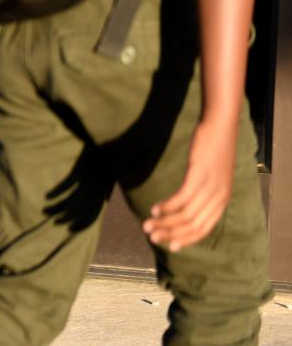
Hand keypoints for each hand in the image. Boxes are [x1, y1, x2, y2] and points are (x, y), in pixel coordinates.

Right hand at [142, 117, 236, 251]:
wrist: (221, 125)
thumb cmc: (214, 147)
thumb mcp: (214, 174)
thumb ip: (205, 190)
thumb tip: (189, 202)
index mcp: (222, 200)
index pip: (203, 230)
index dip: (185, 240)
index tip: (168, 245)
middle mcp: (218, 198)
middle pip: (193, 226)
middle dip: (170, 234)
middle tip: (151, 236)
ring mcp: (210, 187)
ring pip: (185, 215)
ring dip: (164, 222)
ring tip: (147, 224)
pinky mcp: (199, 176)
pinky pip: (181, 199)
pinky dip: (166, 207)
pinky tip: (155, 208)